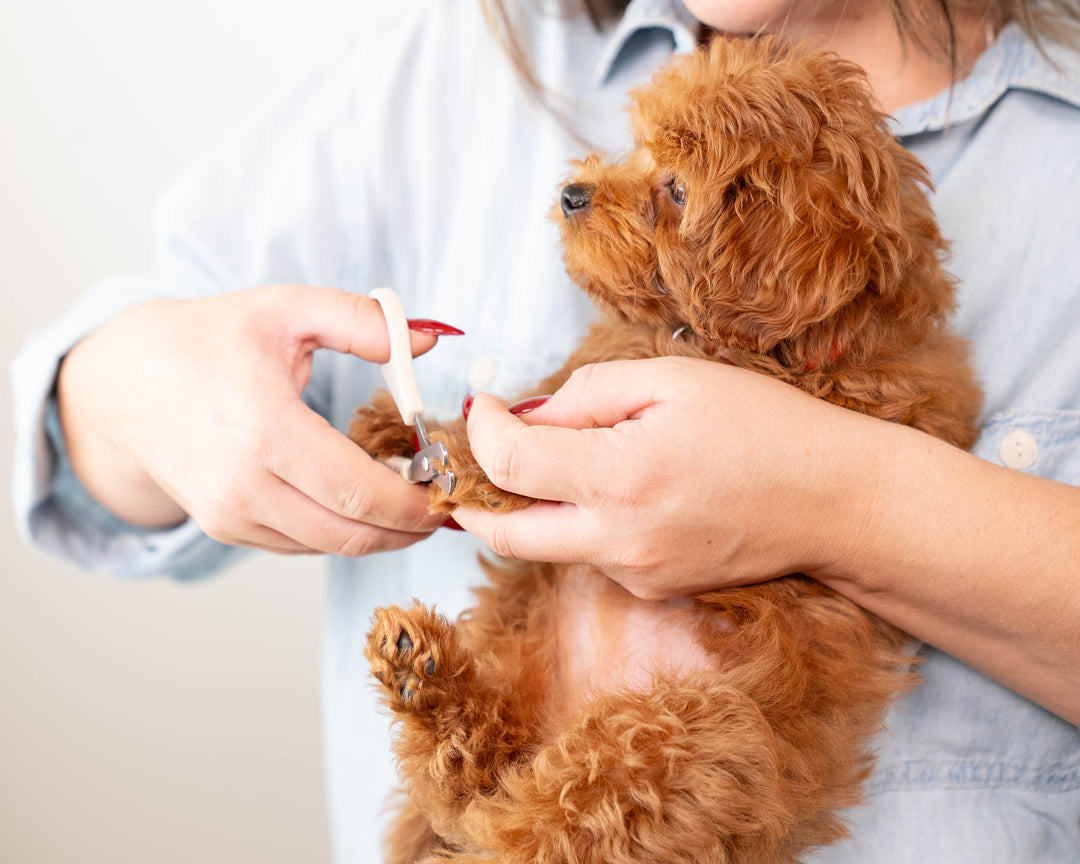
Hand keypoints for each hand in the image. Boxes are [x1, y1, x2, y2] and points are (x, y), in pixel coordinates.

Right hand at [57, 284, 447, 554]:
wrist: (127, 382)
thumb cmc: (210, 339)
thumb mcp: (287, 309)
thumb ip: (363, 321)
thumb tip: (430, 338)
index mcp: (263, 427)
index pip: (359, 491)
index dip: (415, 500)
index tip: (448, 485)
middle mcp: (243, 484)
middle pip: (350, 533)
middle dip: (408, 527)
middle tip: (441, 504)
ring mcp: (230, 514)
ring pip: (328, 547)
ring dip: (379, 534)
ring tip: (410, 502)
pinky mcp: (225, 528)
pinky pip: (301, 545)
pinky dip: (341, 532)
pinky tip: (363, 504)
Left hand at [452, 356, 866, 598]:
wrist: (833, 502)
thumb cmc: (763, 428)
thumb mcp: (673, 380)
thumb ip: (588, 393)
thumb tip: (530, 415)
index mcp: (620, 476)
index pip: (508, 463)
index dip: (481, 431)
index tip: (485, 408)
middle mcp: (617, 539)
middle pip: (504, 533)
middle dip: (472, 499)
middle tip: (471, 464)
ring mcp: (633, 574)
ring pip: (547, 545)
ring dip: (530, 507)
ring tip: (551, 462)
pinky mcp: (650, 589)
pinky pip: (591, 556)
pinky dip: (580, 523)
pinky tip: (616, 491)